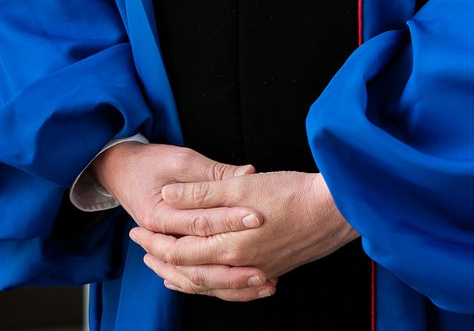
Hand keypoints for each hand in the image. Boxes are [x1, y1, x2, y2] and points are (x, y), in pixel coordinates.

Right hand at [93, 141, 275, 300]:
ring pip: (198, 276)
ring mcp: (167, 248)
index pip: (201, 222)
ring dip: (231, 282)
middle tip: (266, 260)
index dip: (230, 219)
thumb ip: (212, 172)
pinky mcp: (175, 250)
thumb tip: (248, 173)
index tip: (257, 216)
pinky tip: (244, 286)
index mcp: (160, 216)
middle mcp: (162, 238)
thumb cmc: (150, 162)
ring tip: (263, 283)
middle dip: (235, 261)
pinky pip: (195, 276)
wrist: (120, 171)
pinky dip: (219, 283)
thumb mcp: (180, 159)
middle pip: (200, 257)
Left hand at [129, 171, 358, 297]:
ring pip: (211, 284)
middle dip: (163, 261)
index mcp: (229, 243)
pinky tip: (212, 283)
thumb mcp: (243, 185)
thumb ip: (203, 192)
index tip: (137, 231)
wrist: (336, 209)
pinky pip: (233, 289)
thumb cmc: (292, 192)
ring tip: (168, 272)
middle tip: (143, 252)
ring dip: (185, 277)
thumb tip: (169, 196)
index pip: (179, 249)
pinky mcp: (273, 269)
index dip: (154, 241)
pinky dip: (215, 287)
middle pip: (190, 271)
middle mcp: (240, 264)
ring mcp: (257, 270)